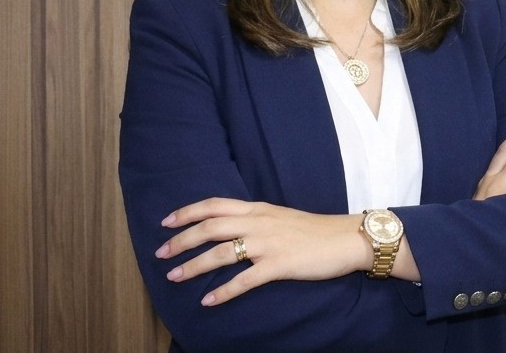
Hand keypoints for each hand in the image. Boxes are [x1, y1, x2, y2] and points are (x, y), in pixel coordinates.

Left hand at [155, 198, 368, 305]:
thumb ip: (257, 219)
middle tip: (160, 253)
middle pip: (210, 227)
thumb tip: (233, 227)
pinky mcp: (278, 265)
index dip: (187, 212)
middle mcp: (259, 223)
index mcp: (259, 209)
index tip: (166, 222)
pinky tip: (208, 301)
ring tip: (174, 277)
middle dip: (181, 240)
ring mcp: (268, 244)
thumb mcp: (281, 216)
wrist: (345, 239)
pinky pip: (244, 280)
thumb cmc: (315, 230)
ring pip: (220, 253)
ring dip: (193, 266)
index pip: (215, 205)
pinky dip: (223, 292)